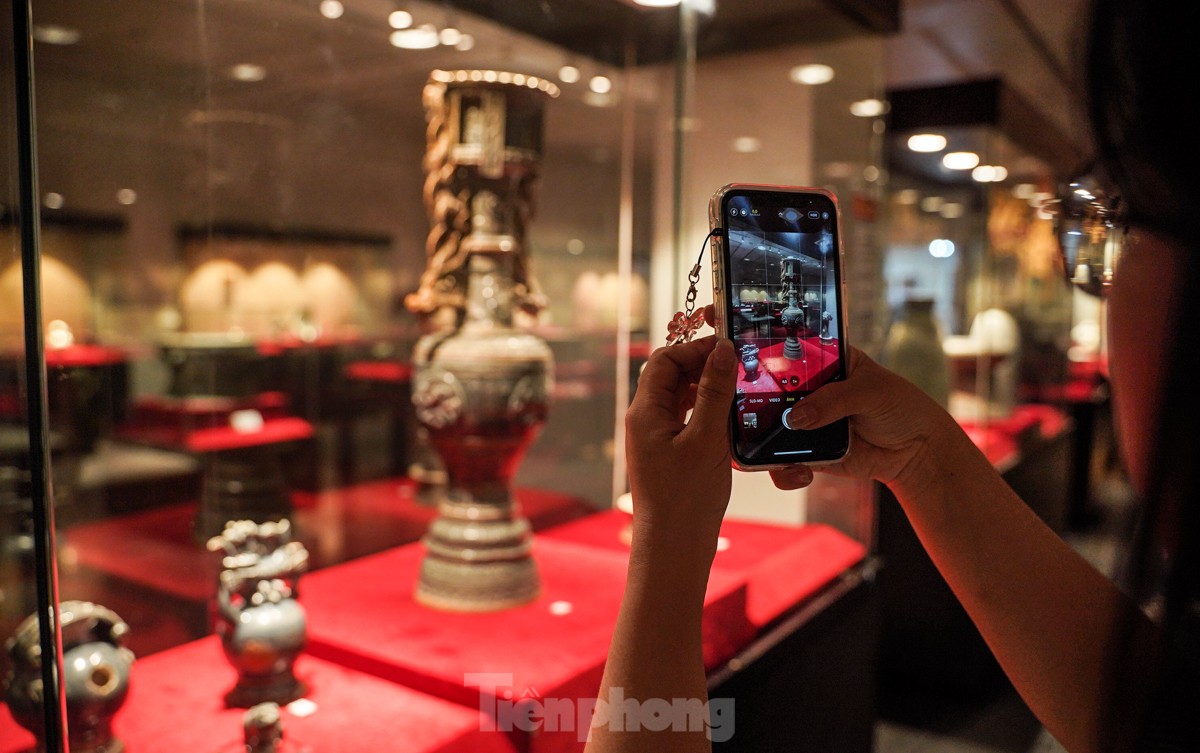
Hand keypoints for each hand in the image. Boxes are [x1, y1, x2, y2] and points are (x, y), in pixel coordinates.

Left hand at [624, 335, 737, 553]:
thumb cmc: (686, 498)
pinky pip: (685, 419)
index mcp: (644, 412)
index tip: (728, 349)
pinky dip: (706, 411)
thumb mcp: (706, 438)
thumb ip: (714, 392)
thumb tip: (721, 350)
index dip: (695, 349)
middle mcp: (644, 421)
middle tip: (738, 367)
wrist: (674, 547)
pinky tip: (729, 417)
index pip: (664, 360)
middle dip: (702, 366)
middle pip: (669, 376)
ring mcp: (654, 438)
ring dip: (706, 389)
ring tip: (738, 389)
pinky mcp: (667, 454)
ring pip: (679, 397)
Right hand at [769, 345, 955, 494]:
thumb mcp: (871, 392)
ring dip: (764, 439)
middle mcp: (810, 390)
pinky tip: (800, 471)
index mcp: (824, 361)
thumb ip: (834, 400)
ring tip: (770, 449)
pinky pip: (785, 460)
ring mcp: (807, 422)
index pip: (788, 354)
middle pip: (771, 393)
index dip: (768, 360)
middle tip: (749, 415)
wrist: (917, 451)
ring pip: (772, 429)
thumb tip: (796, 418)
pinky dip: (784, 467)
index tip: (752, 370)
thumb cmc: (901, 407)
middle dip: (757, 405)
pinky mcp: (810, 451)